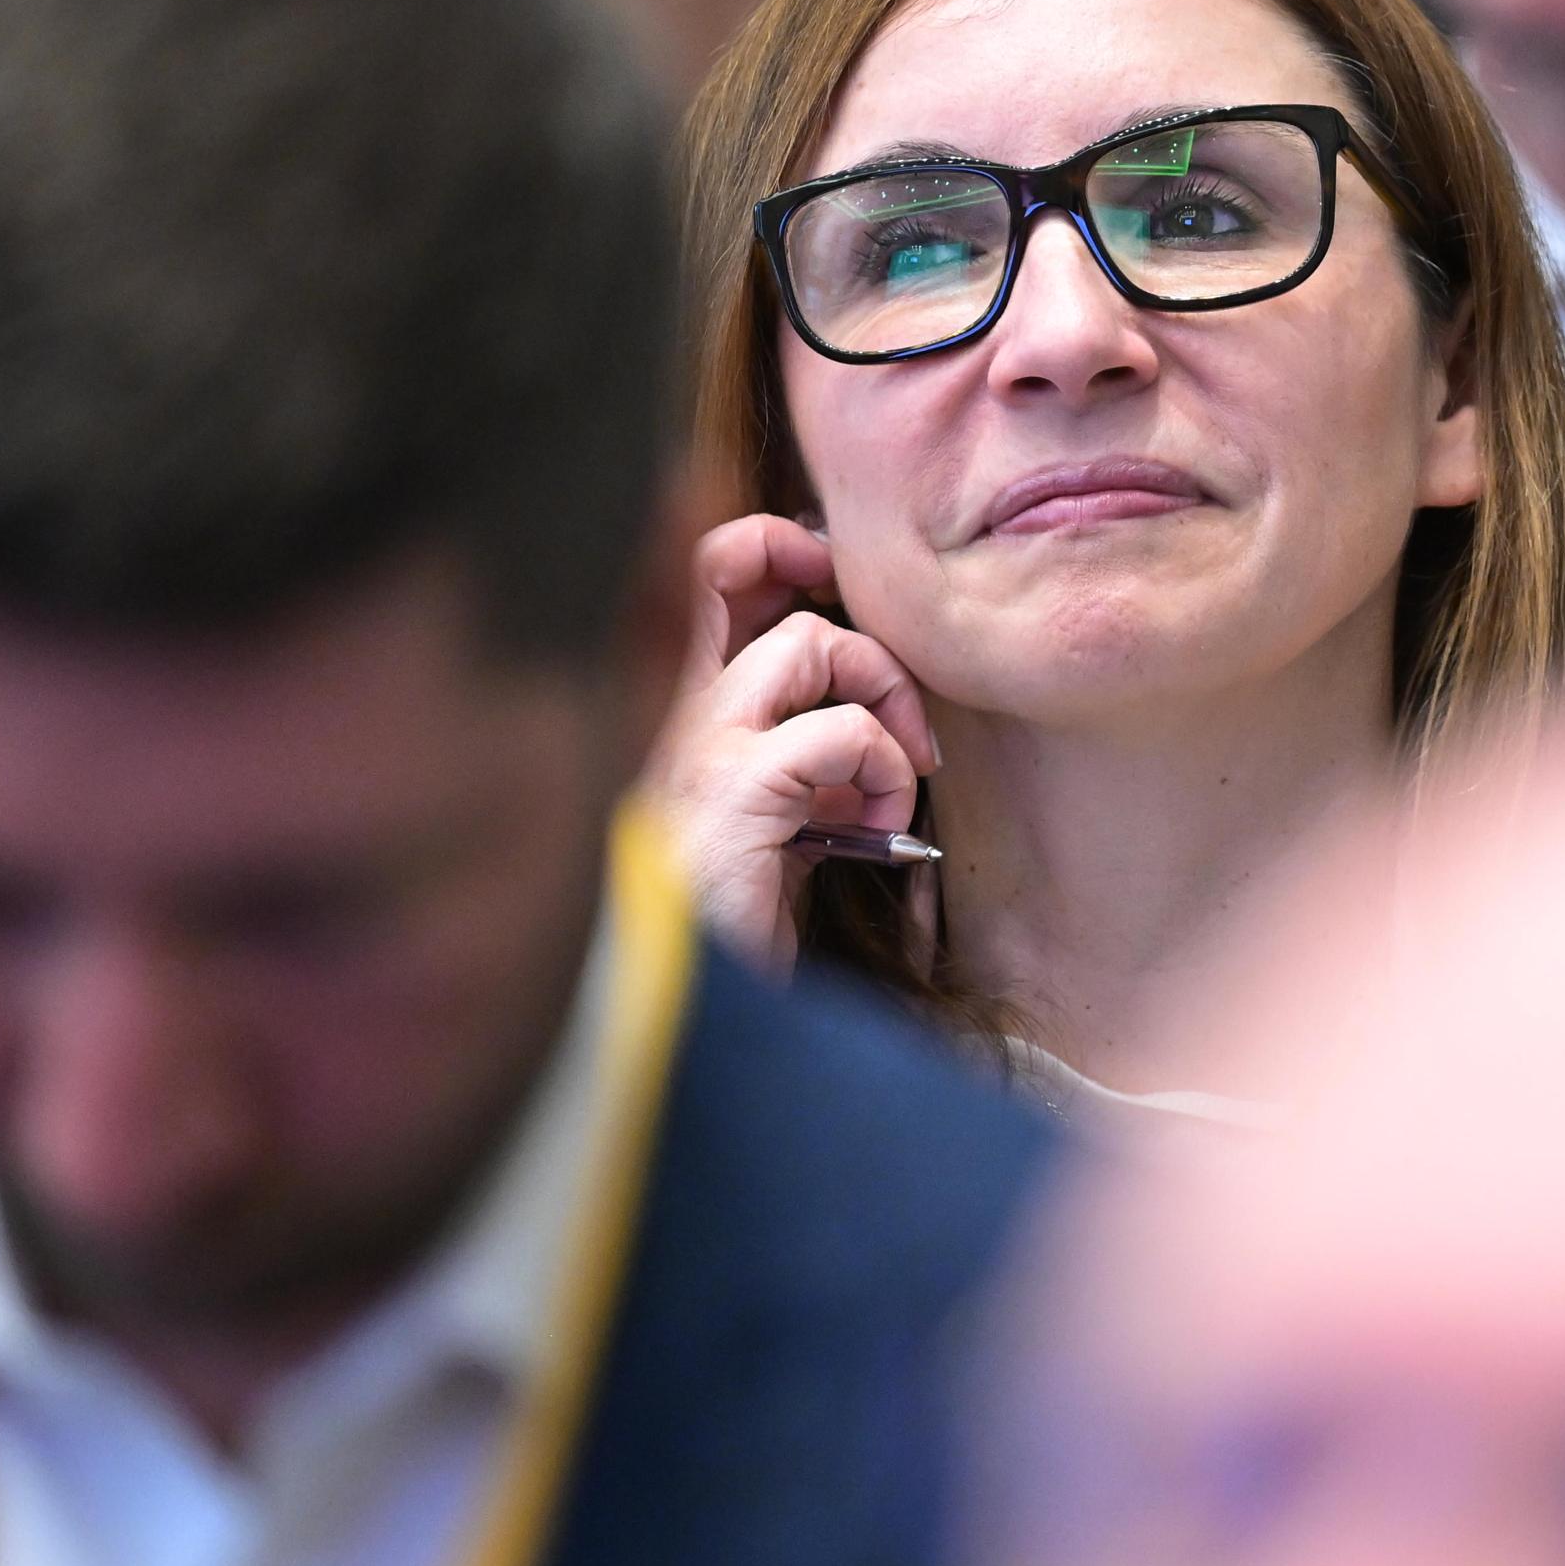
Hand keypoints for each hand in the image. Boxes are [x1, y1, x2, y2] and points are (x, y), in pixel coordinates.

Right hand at [661, 516, 942, 969]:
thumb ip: (797, 768)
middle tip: (892, 693)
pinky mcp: (734, 789)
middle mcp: (671, 711)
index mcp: (674, 713)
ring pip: (810, 639)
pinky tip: (876, 821)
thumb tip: (865, 734)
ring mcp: (696, 743)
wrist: (686, 1018)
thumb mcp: (766, 832)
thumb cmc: (725, 933)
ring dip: (882, 698)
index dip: (774, 547)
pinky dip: (883, 766)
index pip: (707, 575)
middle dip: (834, 591)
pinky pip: (840, 730)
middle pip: (734, 562)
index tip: (836, 584)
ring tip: (894, 781)